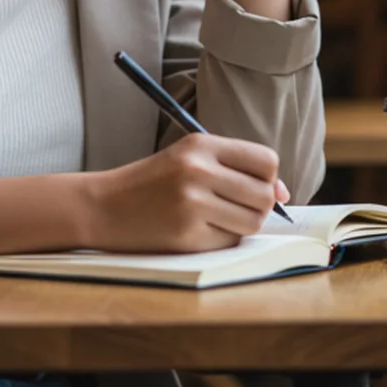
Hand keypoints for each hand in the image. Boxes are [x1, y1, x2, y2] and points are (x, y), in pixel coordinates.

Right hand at [87, 134, 289, 253]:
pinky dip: (221, 239)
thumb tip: (284, 195)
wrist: (102, 207)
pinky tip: (197, 230)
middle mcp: (198, 171)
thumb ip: (235, 169)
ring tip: (217, 218)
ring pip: (253, 222)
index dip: (269, 178)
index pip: (266, 160)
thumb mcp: (188, 159)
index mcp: (201, 145)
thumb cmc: (152, 182)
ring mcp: (192, 204)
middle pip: (264, 194)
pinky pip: (229, 241)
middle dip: (259, 205)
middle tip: (235, 206)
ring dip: (242, 225)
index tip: (256, 187)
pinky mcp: (186, 235)